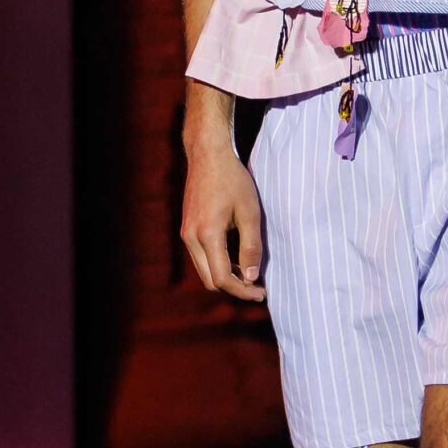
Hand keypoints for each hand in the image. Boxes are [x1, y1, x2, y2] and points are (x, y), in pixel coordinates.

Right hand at [181, 137, 267, 303]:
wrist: (208, 155)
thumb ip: (251, 246)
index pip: (222, 278)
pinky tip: (235, 257)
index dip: (243, 291)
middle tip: (257, 286)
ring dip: (225, 277)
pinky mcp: (186, 229)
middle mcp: (191, 238)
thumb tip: (251, 277)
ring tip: (249, 272)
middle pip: (210, 281)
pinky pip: (200, 258)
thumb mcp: (250, 212)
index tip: (261, 292)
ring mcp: (185, 234)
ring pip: (204, 271)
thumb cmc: (232, 180)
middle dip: (234, 288)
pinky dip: (217, 264)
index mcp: (207, 234)